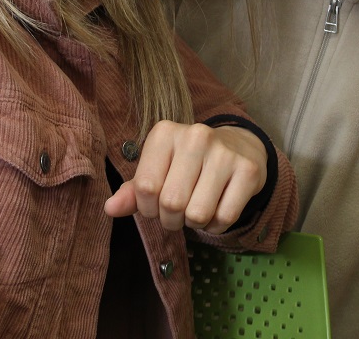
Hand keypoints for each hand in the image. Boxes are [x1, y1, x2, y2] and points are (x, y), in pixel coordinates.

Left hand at [102, 121, 267, 233]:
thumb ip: (133, 191)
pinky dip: (216, 226)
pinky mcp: (248, 170)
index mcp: (164, 133)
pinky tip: (217, 208)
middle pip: (172, 203)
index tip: (157, 203)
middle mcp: (195, 136)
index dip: (148, 208)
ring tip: (197, 206)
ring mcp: (224, 152)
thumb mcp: (157, 170)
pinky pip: (224, 218)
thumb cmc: (186, 163)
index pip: (145, 188)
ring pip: (198, 214)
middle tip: (178, 210)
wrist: (237, 147)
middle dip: (171, 219)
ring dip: (194, 223)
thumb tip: (110, 209)